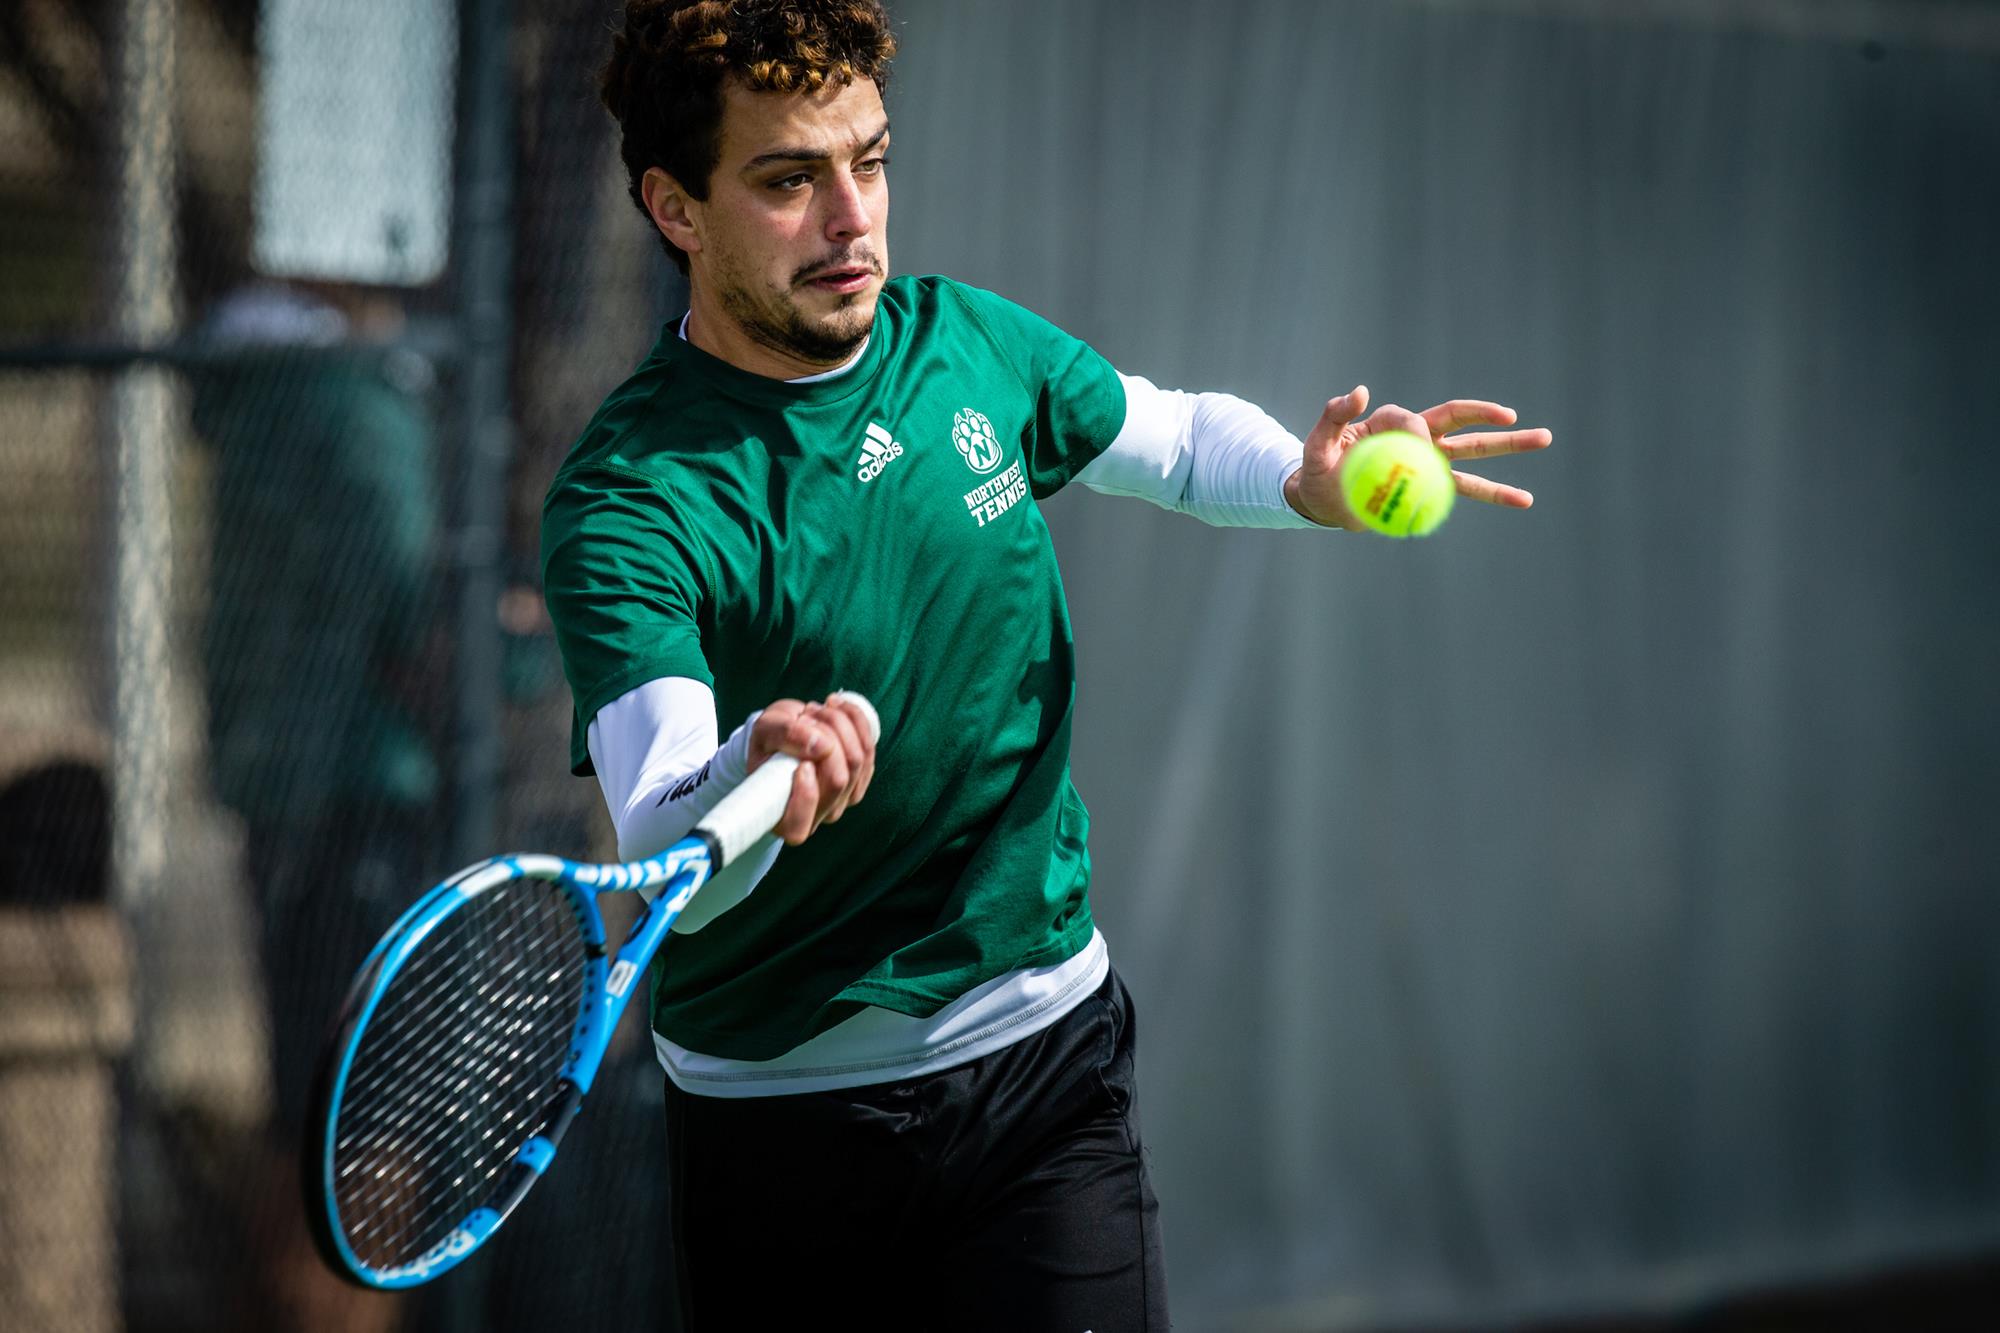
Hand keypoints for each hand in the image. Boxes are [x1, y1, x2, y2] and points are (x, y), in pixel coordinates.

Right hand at [747, 694, 878, 844]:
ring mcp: (842, 800)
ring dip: (839, 724)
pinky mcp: (861, 779)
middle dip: (825, 737)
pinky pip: (869, 748)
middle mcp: (817, 816)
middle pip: (837, 779)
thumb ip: (785, 735)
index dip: (805, 795)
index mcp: (783, 818)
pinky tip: (836, 707)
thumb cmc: (769, 740)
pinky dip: (855, 721)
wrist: (786, 732)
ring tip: (816, 710)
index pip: (798, 825)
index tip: (801, 764)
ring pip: (857, 760)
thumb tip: (821, 746)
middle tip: (805, 715)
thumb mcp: (764, 731)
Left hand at [1285, 385, 1551, 529]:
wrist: (1323, 500)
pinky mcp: (1430, 485)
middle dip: (1493, 420)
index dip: (1418, 430)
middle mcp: (1417, 437)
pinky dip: (1495, 493)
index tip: (1414, 445)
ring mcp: (1428, 461)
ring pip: (1474, 454)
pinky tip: (1524, 499)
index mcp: (1390, 422)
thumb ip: (1334, 417)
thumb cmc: (1318, 470)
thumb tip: (1359, 392)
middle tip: (1522, 419)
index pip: (1414, 420)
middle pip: (1461, 424)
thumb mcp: (1317, 444)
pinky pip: (1466, 490)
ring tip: (1545, 439)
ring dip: (1508, 449)